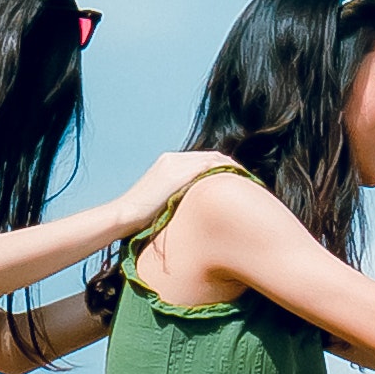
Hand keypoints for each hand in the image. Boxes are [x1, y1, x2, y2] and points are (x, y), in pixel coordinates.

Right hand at [124, 149, 238, 214]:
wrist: (125, 215)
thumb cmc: (142, 217)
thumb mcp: (163, 200)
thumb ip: (179, 196)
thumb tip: (195, 209)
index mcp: (168, 162)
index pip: (203, 159)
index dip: (222, 167)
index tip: (237, 179)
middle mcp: (173, 158)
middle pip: (211, 156)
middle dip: (231, 166)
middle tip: (248, 180)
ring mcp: (176, 164)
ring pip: (214, 159)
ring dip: (233, 168)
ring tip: (249, 181)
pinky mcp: (179, 172)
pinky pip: (210, 166)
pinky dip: (227, 171)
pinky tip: (239, 181)